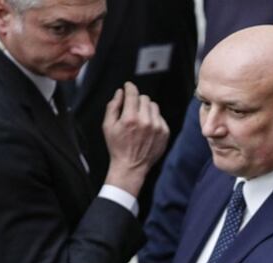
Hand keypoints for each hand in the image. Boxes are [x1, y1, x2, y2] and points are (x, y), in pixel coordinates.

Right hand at [103, 82, 169, 196]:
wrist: (131, 166)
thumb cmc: (117, 147)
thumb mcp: (108, 126)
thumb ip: (113, 106)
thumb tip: (120, 93)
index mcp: (130, 118)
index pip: (133, 93)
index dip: (129, 87)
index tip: (128, 86)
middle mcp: (145, 121)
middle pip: (144, 98)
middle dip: (137, 101)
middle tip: (132, 109)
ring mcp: (157, 127)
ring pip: (154, 106)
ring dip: (146, 109)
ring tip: (140, 120)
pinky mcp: (165, 133)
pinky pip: (160, 117)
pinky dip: (154, 119)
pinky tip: (147, 129)